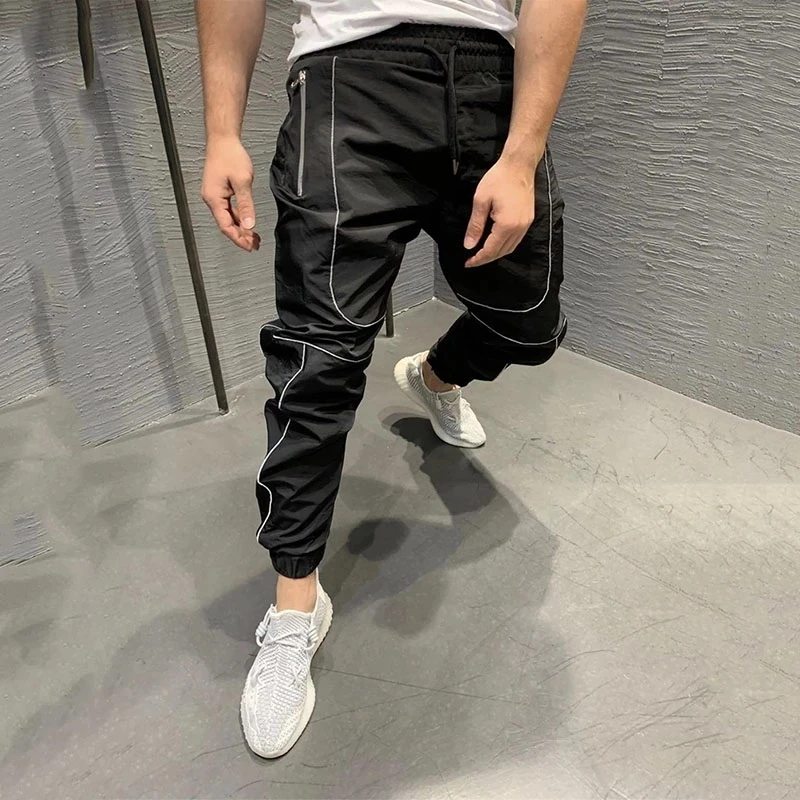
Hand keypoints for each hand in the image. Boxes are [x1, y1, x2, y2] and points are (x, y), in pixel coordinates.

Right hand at [201, 135, 260, 251]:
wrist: (223, 139)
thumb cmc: (230, 155)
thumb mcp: (242, 181)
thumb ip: (246, 205)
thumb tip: (250, 225)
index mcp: (214, 198)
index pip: (226, 226)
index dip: (238, 238)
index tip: (249, 247)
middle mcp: (212, 199)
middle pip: (226, 224)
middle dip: (241, 236)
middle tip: (255, 245)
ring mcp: (215, 196)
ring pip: (228, 218)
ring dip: (241, 228)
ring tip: (254, 238)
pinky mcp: (220, 192)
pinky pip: (229, 210)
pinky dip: (239, 218)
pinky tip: (248, 223)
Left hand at [463, 156, 535, 267]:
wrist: (518, 165)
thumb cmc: (500, 178)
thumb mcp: (480, 201)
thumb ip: (475, 226)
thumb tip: (469, 244)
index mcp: (506, 224)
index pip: (490, 250)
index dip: (478, 259)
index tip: (468, 263)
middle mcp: (518, 227)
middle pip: (501, 252)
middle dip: (486, 258)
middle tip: (472, 260)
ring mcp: (525, 224)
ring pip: (510, 248)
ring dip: (496, 254)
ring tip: (482, 254)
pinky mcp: (528, 220)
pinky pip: (516, 240)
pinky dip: (504, 245)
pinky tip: (496, 243)